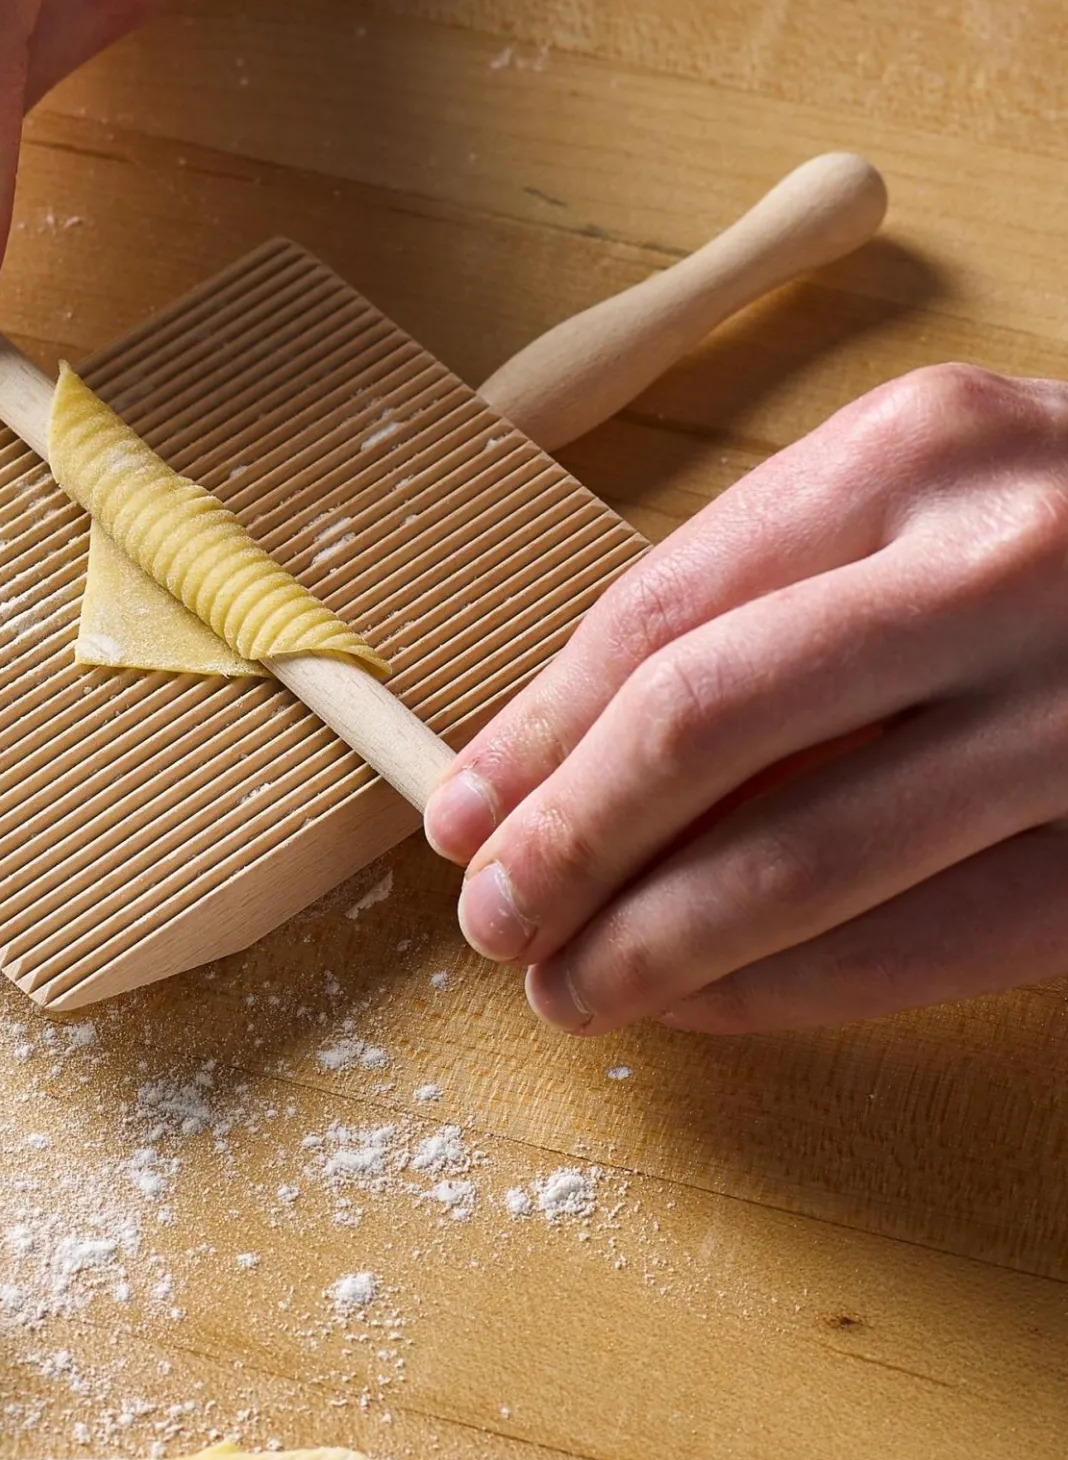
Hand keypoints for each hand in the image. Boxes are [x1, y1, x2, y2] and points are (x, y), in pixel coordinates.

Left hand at [423, 364, 1067, 1033]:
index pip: (658, 613)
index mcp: (917, 451)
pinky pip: (930, 943)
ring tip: (572, 990)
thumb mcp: (930, 492)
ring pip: (808, 857)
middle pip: (705, 724)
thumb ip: (767, 592)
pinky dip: (792, 991)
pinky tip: (710, 1009)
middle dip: (566, 842)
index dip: (534, 732)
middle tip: (491, 918)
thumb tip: (555, 747)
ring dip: (658, 944)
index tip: (458, 812)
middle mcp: (1001, 564)